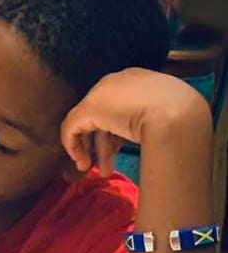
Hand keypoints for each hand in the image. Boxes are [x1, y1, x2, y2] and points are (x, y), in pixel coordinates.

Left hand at [61, 68, 210, 176]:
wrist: (177, 116)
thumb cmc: (180, 118)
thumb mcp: (167, 115)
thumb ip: (150, 119)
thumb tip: (143, 134)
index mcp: (138, 80)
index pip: (120, 105)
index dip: (117, 131)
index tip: (118, 150)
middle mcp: (117, 81)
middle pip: (103, 115)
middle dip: (104, 144)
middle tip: (106, 166)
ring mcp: (101, 93)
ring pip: (89, 123)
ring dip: (94, 150)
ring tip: (101, 172)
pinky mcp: (88, 109)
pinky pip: (71, 128)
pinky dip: (73, 146)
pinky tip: (81, 162)